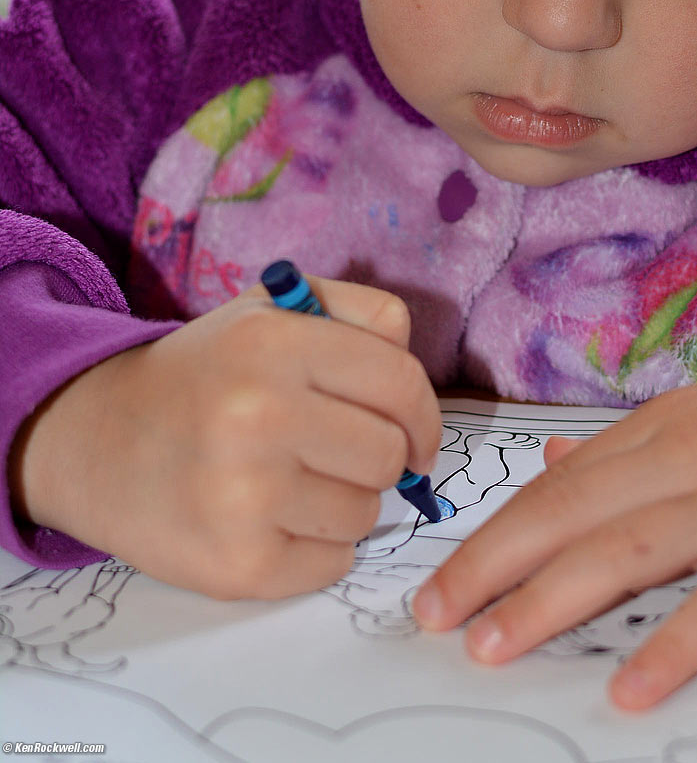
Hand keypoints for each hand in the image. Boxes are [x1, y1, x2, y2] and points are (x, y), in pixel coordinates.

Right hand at [13, 277, 440, 599]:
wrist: (97, 441)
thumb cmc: (206, 374)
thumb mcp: (271, 310)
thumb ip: (357, 312)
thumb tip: (409, 360)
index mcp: (273, 343)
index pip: (400, 383)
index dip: (421, 414)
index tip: (414, 434)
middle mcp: (258, 415)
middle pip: (390, 454)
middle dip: (381, 457)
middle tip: (340, 454)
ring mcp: (244, 496)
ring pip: (367, 513)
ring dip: (347, 503)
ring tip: (294, 482)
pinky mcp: (238, 565)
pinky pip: (333, 564)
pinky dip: (318, 548)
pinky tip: (272, 520)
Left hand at [411, 363, 696, 709]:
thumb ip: (620, 451)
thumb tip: (547, 467)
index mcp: (656, 427)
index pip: (557, 485)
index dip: (494, 534)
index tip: (441, 582)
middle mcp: (684, 458)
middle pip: (572, 510)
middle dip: (494, 563)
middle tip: (437, 616)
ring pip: (627, 548)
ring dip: (550, 598)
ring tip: (494, 646)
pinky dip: (674, 644)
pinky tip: (630, 689)